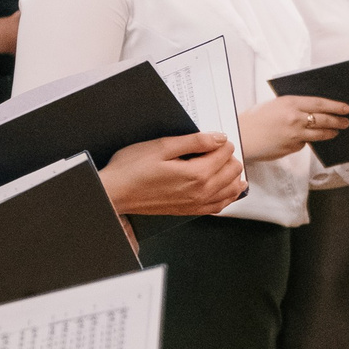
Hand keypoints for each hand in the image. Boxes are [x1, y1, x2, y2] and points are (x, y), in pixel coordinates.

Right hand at [100, 132, 244, 216]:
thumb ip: (195, 141)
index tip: (208, 138)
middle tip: (211, 148)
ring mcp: (196, 205)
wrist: (114, 193)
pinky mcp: (190, 211)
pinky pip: (220, 205)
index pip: (226, 153)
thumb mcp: (163, 146)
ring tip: (218, 163)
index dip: (220, 141)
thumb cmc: (131, 169)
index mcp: (195, 175)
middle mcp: (200, 193)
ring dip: (230, 174)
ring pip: (232, 189)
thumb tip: (219, 138)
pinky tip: (222, 185)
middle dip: (227, 156)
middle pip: (233, 170)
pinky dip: (227, 193)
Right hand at [239, 95, 347, 162]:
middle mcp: (294, 118)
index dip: (335, 106)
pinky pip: (304, 144)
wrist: (241, 136)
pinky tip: (307, 139)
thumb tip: (314, 109)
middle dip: (338, 121)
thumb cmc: (256, 118)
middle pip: (323, 120)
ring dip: (330, 133)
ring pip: (319, 134)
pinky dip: (307, 141)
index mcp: (290, 103)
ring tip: (336, 131)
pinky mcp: (292, 148)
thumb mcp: (275, 104)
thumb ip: (293, 106)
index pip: (320, 103)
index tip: (346, 108)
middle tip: (346, 122)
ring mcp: (294, 135)